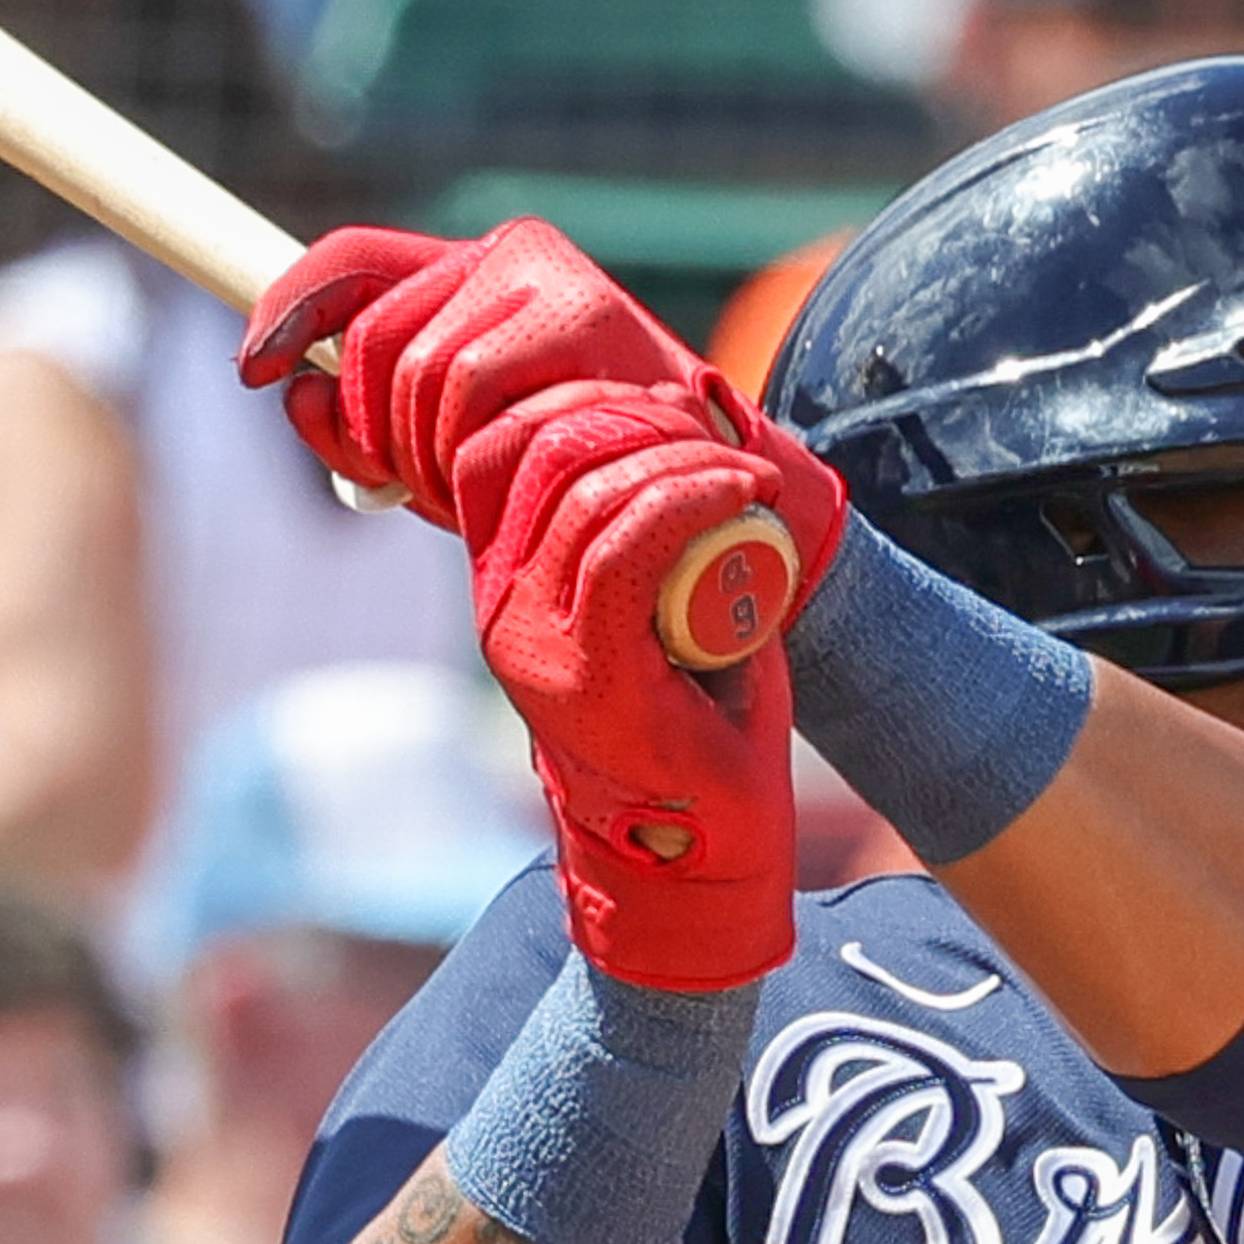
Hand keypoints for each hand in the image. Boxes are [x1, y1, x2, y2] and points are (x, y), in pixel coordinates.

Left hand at [241, 219, 719, 533]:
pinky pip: (472, 392)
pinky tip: (505, 489)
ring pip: (420, 369)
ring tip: (477, 499)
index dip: (288, 307)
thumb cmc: (586, 483)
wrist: (727, 501)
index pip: (354, 264)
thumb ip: (368, 426)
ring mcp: (557, 283)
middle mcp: (517, 255)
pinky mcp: (590, 320)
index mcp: (482, 270)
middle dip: (375, 432)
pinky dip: (465, 456)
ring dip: (426, 456)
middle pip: (376, 337)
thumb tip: (285, 387)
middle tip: (423, 491)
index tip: (254, 370)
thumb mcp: (459, 456)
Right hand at [472, 387, 845, 991]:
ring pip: (583, 487)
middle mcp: (501, 604)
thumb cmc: (700, 716)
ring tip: (748, 472)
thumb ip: (642, 525)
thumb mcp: (660, 600)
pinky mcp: (584, 674)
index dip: (581, 396)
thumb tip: (684, 406)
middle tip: (723, 434)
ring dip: (682, 454)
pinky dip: (688, 498)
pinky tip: (741, 491)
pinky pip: (619, 547)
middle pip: (538, 444)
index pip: (495, 442)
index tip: (674, 408)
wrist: (708, 848)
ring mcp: (533, 640)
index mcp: (507, 577)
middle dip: (640, 413)